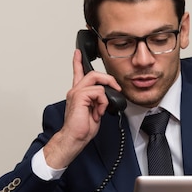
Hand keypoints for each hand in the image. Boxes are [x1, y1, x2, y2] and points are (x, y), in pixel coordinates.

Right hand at [43, 49, 122, 168]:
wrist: (75, 138)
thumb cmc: (82, 128)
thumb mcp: (95, 111)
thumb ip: (99, 100)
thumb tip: (108, 96)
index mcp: (78, 94)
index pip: (77, 73)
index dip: (78, 62)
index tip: (78, 52)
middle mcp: (76, 91)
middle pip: (93, 73)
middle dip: (108, 79)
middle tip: (116, 88)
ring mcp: (76, 93)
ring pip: (97, 81)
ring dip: (105, 97)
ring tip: (101, 109)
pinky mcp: (79, 96)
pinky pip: (98, 92)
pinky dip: (102, 103)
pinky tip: (98, 112)